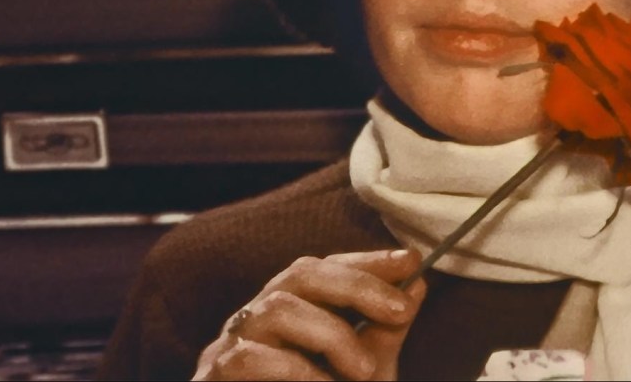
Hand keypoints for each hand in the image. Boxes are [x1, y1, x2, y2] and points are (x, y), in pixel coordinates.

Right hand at [193, 249, 426, 380]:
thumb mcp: (362, 371)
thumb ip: (383, 332)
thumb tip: (416, 284)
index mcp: (290, 309)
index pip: (326, 267)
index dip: (368, 260)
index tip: (412, 260)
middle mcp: (258, 316)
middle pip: (301, 273)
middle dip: (356, 285)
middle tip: (399, 311)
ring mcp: (230, 343)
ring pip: (278, 307)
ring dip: (331, 334)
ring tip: (365, 371)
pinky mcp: (214, 374)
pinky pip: (250, 358)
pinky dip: (297, 371)